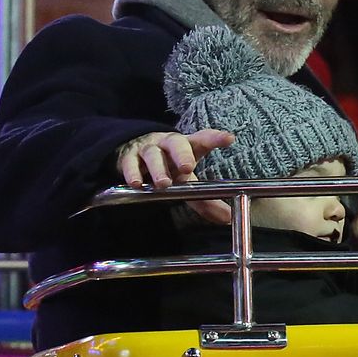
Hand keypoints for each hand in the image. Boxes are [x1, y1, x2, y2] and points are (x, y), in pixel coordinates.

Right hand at [115, 129, 233, 189]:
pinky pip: (130, 163)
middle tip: (187, 168)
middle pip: (176, 143)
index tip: (229, 139)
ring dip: (158, 169)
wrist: (133, 153)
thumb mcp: (186, 180)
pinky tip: (137, 183)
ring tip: (163, 183)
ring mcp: (148, 148)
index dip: (215, 138)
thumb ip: (205, 200)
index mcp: (187, 146)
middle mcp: (168, 144)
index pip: (203, 139)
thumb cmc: (168, 165)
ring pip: (152, 154)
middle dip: (182, 154)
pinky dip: (133, 173)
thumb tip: (226, 218)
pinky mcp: (128, 157)